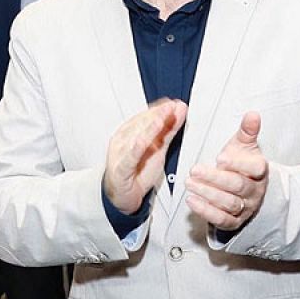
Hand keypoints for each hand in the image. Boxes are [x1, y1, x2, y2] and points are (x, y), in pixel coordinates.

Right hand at [103, 100, 185, 214]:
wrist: (123, 194)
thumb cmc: (137, 170)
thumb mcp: (158, 148)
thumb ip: (169, 129)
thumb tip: (179, 110)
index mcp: (132, 132)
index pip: (146, 117)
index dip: (160, 109)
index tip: (173, 104)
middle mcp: (124, 140)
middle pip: (141, 125)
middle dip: (157, 115)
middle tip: (171, 107)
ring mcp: (121, 154)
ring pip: (134, 139)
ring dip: (148, 129)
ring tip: (160, 120)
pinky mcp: (120, 169)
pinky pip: (128, 158)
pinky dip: (134, 150)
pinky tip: (142, 143)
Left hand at [186, 112, 268, 230]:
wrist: (245, 189)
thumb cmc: (241, 163)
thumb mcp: (244, 146)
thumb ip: (247, 131)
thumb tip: (252, 114)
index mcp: (260, 170)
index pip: (255, 168)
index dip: (238, 164)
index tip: (220, 158)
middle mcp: (255, 190)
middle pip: (238, 186)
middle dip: (215, 178)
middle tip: (195, 170)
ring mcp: (246, 207)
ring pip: (229, 203)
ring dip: (208, 194)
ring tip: (190, 184)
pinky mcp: (235, 221)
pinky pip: (222, 220)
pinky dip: (206, 211)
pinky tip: (192, 201)